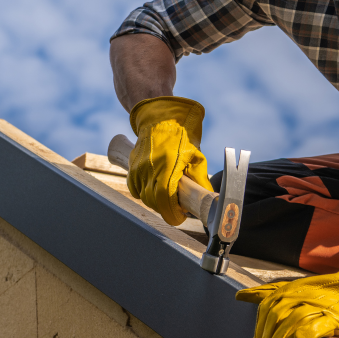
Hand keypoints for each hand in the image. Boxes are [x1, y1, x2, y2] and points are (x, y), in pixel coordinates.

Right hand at [127, 96, 212, 225]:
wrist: (159, 121)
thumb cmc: (180, 138)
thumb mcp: (196, 156)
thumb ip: (199, 179)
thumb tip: (207, 198)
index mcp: (167, 166)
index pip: (165, 199)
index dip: (172, 213)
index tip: (180, 217)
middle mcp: (149, 169)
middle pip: (154, 202)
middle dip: (166, 209)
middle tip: (177, 207)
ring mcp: (138, 169)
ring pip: (144, 197)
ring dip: (156, 202)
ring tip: (168, 197)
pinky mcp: (132, 168)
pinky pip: (135, 189)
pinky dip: (144, 193)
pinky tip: (155, 189)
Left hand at [235, 256, 338, 337]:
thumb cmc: (329, 294)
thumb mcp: (296, 289)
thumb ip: (269, 292)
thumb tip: (240, 296)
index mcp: (291, 289)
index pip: (265, 307)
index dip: (258, 328)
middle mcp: (301, 295)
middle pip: (274, 316)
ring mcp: (318, 305)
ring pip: (291, 321)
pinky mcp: (334, 317)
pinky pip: (317, 324)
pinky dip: (306, 333)